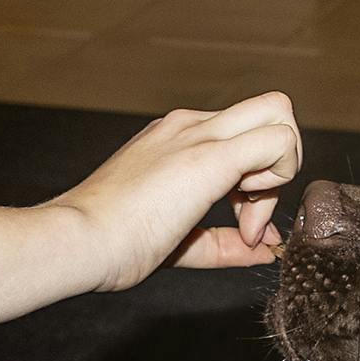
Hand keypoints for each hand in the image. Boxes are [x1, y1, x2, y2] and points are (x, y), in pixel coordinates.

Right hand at [0, 91, 303, 327]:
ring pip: (279, 112)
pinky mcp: (209, 154)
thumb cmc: (109, 245)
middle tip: (253, 213)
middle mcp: (188, 126)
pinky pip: (279, 140)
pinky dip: (279, 179)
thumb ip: (222, 244)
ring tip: (247, 220)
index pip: (242, 137)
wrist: (77, 240)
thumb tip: (262, 249)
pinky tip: (247, 217)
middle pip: (269, 110)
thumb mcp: (178, 243)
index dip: (257, 184)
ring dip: (281, 169)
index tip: (241, 227)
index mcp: (175, 138)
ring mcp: (198, 134)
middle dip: (280, 161)